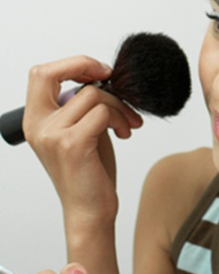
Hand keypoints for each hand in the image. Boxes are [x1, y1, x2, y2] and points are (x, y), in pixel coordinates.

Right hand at [23, 56, 142, 228]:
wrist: (90, 210)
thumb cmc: (89, 171)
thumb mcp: (81, 131)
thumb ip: (82, 106)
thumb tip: (102, 78)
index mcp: (35, 120)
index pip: (40, 74)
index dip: (71, 64)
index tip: (99, 71)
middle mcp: (37, 125)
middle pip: (53, 73)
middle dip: (87, 66)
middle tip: (111, 77)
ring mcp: (52, 134)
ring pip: (93, 95)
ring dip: (120, 107)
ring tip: (127, 125)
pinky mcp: (72, 144)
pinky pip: (103, 113)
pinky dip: (120, 119)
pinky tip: (124, 134)